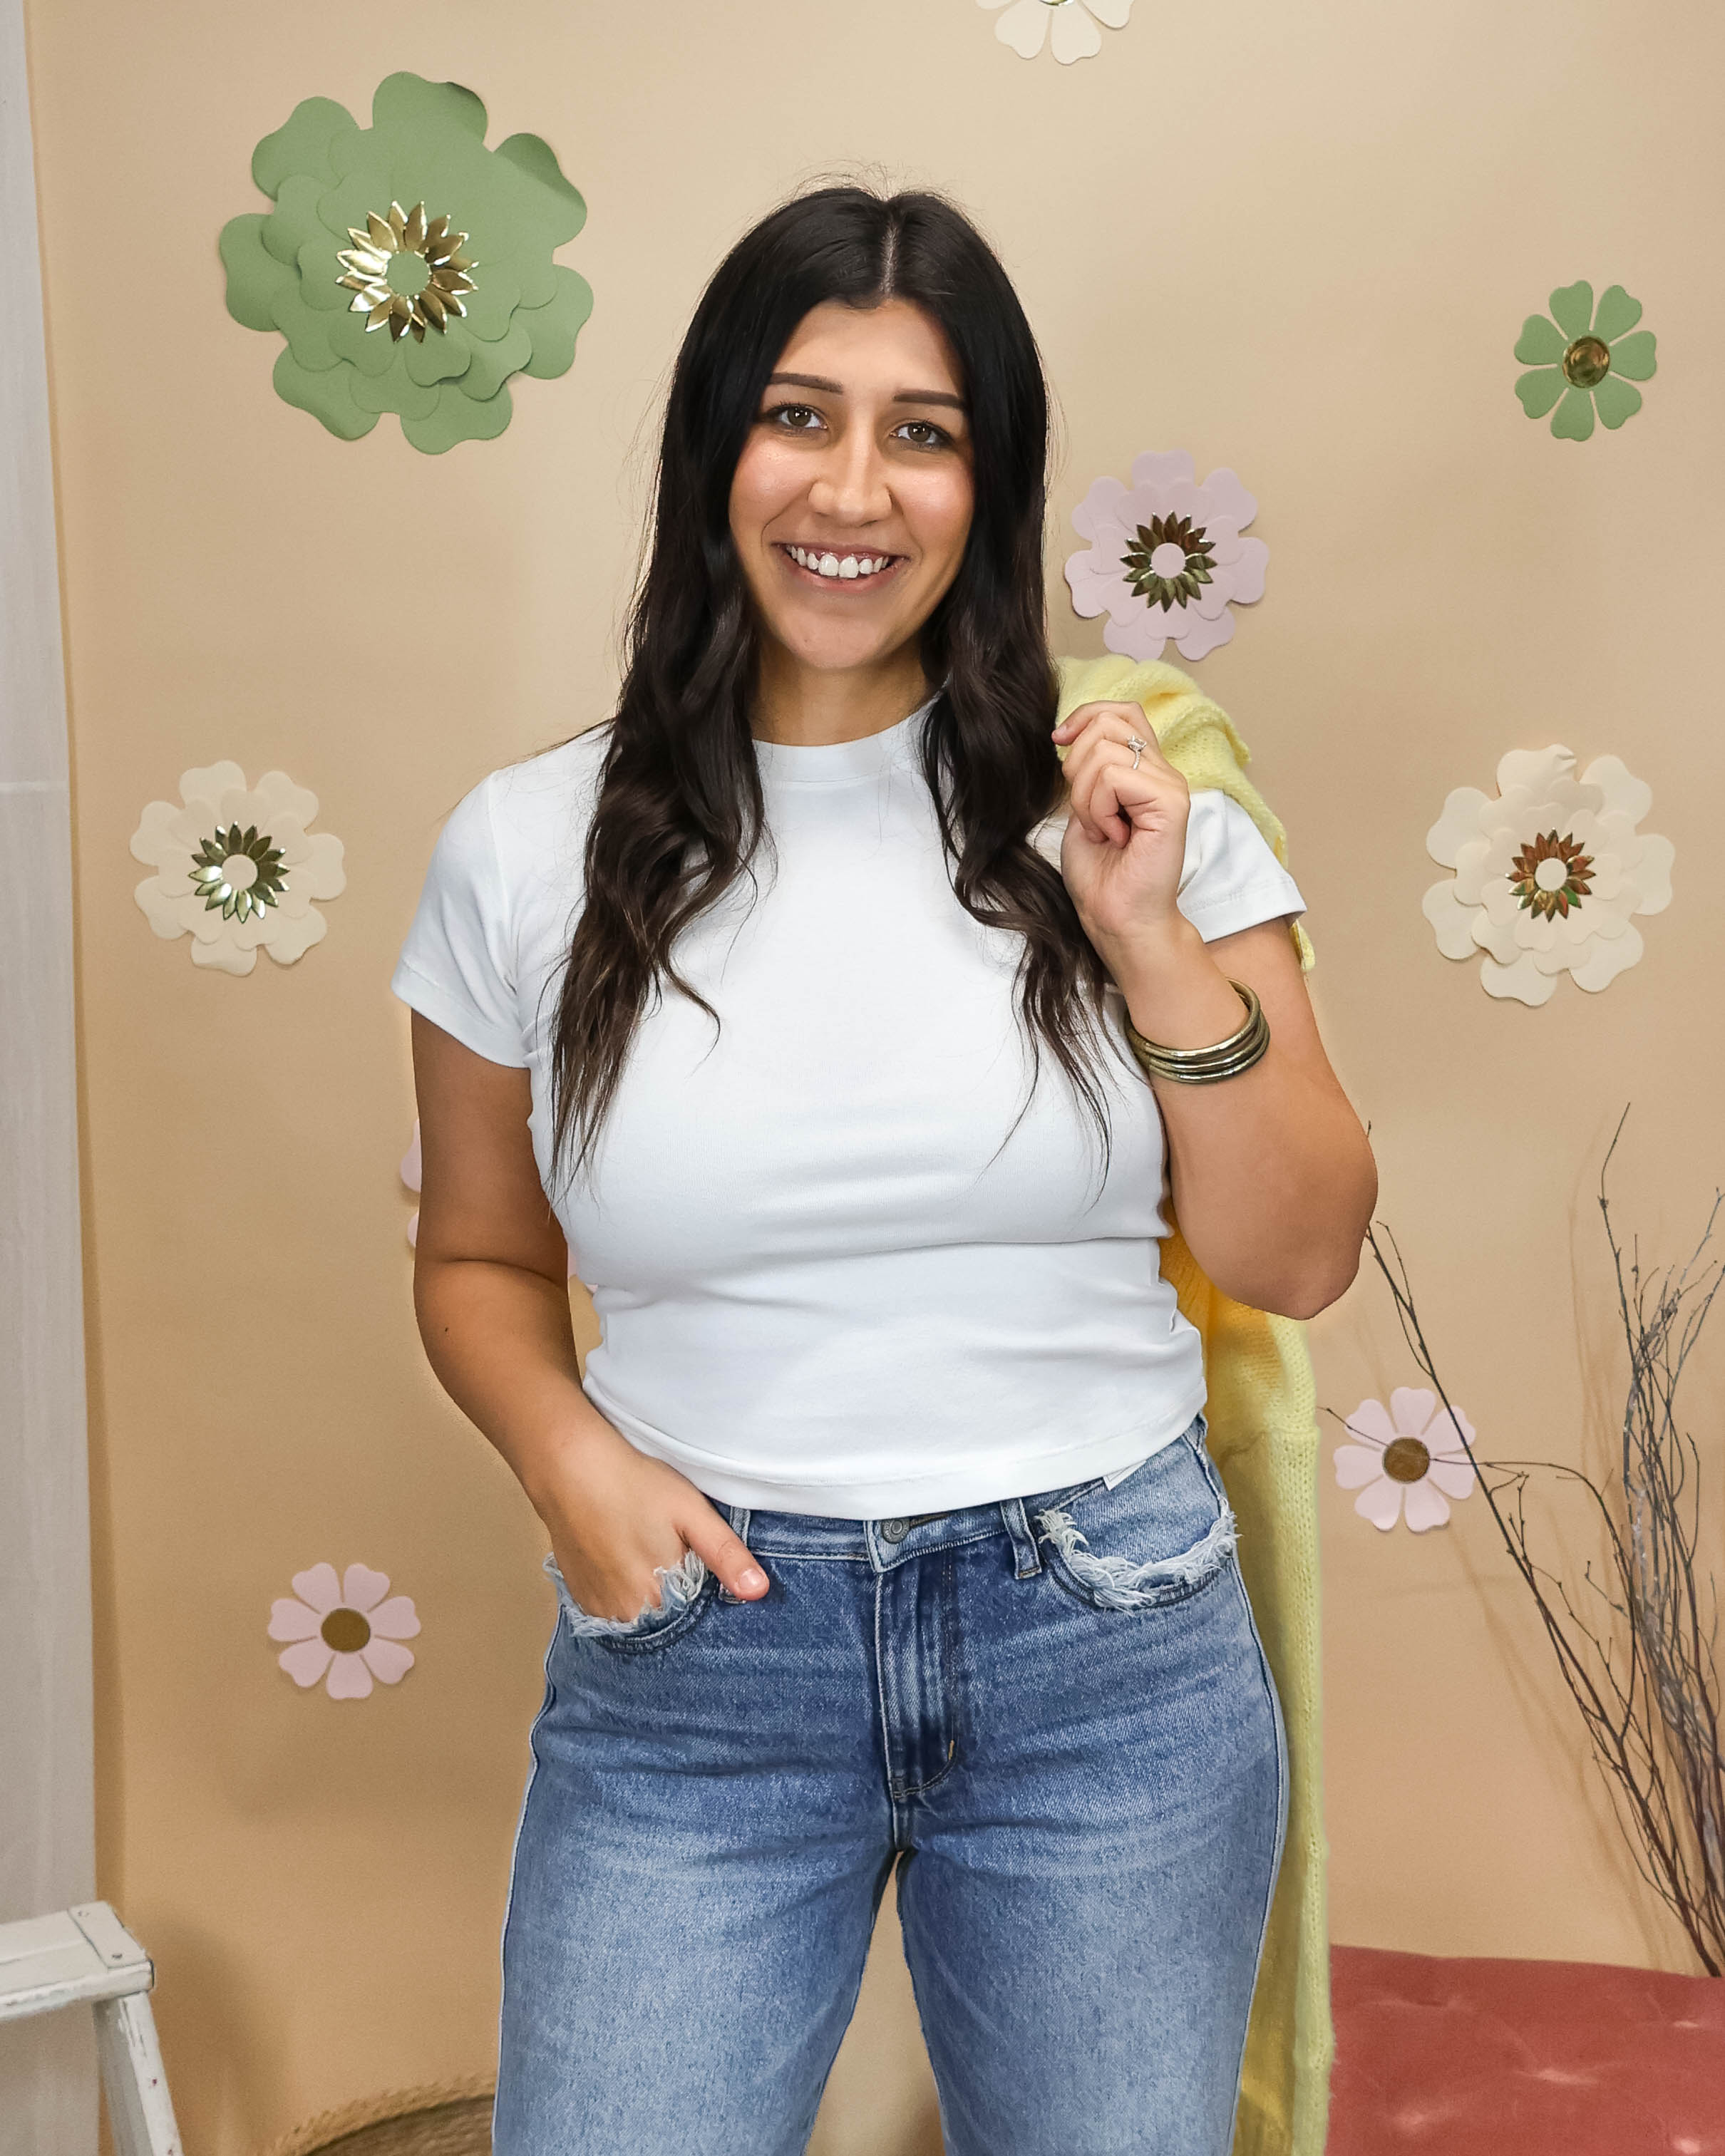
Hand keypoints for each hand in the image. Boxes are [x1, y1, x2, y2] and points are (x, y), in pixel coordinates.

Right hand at [533, 1416, 766, 1623]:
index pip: (695, 1620)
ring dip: (649, 1596)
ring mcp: (598, 1608)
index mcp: (659, 1599)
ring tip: (646, 1552)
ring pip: (639, 1615)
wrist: (571, 1469)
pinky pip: (612, 1609)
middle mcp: (626, 1615)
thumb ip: (726, 1555)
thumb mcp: (692, 1512)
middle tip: (670, 1550)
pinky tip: (623, 1559)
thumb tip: (759, 1592)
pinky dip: (623, 1592)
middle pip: (666, 1619)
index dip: (703, 1594)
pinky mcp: (580, 1596)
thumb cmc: (635, 1485)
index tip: (700, 1567)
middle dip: (677, 1596)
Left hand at [1050, 702, 1191, 974]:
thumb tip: (1068, 734)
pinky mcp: (1170, 802)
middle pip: (1108, 723)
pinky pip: (1113, 777)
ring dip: (1085, 797)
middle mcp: (1162, 772)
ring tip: (1103, 830)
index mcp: (1145, 770)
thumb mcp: (1082, 809)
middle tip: (1088, 814)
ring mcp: (1170, 785)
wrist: (1117, 918)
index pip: (1121, 711)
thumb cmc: (1101, 875)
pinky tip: (1113, 836)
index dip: (1085, 716)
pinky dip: (1097, 809)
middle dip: (1077, 767)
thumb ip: (1085, 770)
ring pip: (1104, 751)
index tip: (1058, 742)